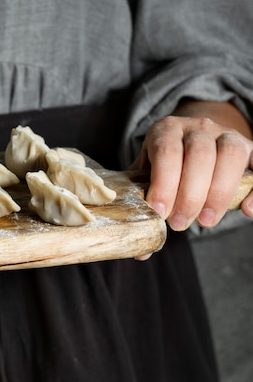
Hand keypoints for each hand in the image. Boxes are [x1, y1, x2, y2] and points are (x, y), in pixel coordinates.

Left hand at [131, 115, 252, 231]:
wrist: (191, 139)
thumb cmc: (164, 164)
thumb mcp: (147, 173)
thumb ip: (142, 202)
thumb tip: (140, 254)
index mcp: (166, 130)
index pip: (167, 152)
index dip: (164, 183)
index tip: (159, 211)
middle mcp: (198, 127)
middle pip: (199, 155)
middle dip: (190, 194)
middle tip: (179, 223)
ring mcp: (226, 135)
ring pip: (230, 155)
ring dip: (219, 192)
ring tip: (205, 222)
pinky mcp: (250, 149)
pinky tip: (246, 210)